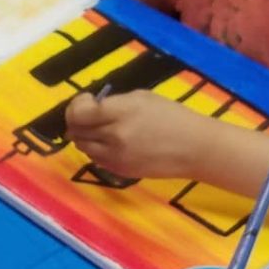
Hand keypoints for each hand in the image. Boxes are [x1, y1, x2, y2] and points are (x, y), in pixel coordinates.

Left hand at [67, 90, 207, 178]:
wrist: (192, 148)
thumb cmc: (171, 116)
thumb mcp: (142, 97)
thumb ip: (114, 103)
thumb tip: (92, 107)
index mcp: (121, 112)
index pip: (79, 113)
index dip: (76, 106)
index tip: (87, 100)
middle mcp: (113, 136)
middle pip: (76, 131)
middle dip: (77, 121)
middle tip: (88, 115)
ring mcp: (114, 157)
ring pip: (82, 147)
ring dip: (85, 137)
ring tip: (99, 129)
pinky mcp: (118, 171)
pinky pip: (95, 159)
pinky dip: (96, 150)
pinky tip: (109, 143)